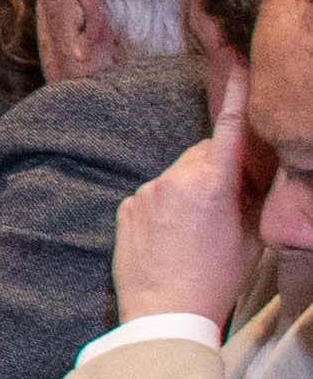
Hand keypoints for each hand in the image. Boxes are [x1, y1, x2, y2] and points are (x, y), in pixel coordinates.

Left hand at [113, 56, 265, 325]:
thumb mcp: (249, 241)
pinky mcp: (127, 204)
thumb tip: (251, 178)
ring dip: (189, 189)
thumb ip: (250, 200)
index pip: (229, 132)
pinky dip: (164, 206)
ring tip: (195, 232)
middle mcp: (175, 178)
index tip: (237, 63)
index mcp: (212, 185)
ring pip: (177, 175)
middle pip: (203, 155)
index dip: (236, 97)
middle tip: (228, 203)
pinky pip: (153, 194)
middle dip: (217, 169)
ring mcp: (147, 189)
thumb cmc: (215, 281)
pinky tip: (171, 238)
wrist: (163, 314)